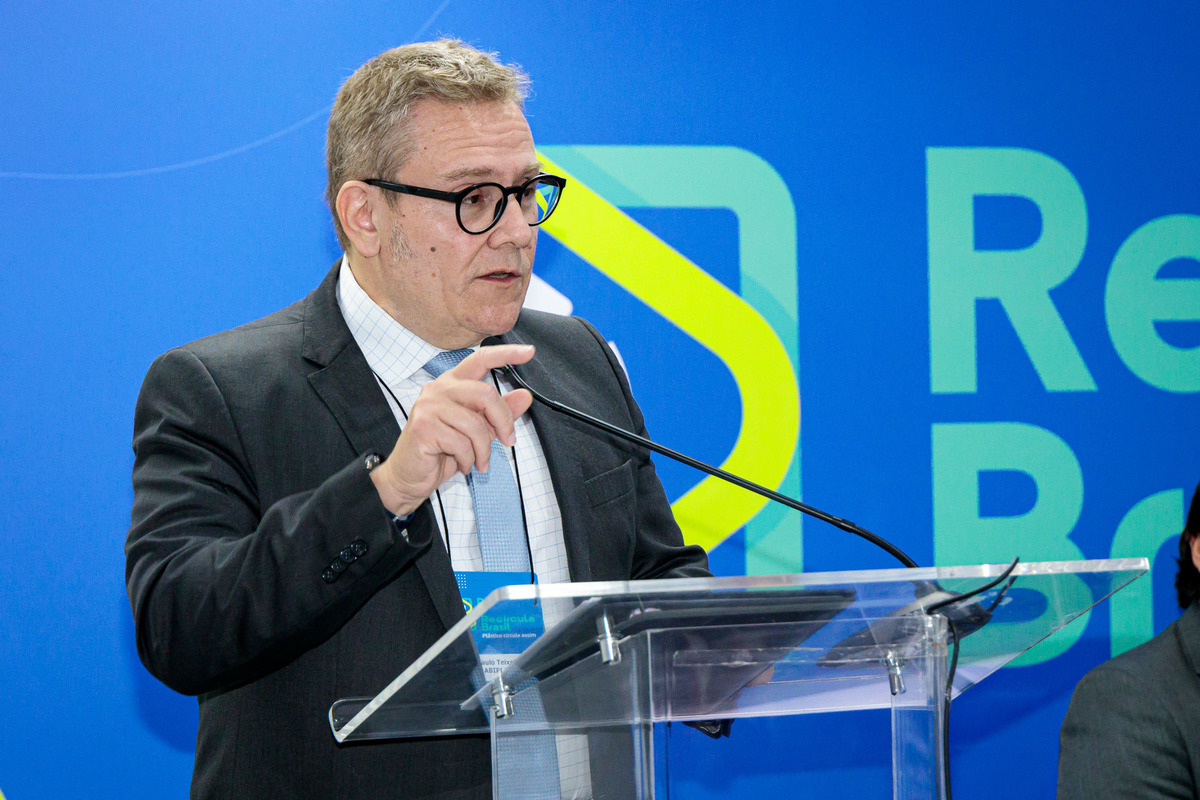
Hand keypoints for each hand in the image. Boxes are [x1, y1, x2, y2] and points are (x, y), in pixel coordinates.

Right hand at [370, 344, 534, 515]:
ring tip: (478, 462)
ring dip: (483, 451)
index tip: (529, 351)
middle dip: (503, 422)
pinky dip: (469, 460)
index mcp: (452, 384)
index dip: (506, 354)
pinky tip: (462, 465)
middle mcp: (439, 389)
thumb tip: (525, 396)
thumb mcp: (478, 431)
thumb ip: (499, 413)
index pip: (480, 360)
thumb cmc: (442, 452)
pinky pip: (462, 443)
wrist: (409, 477)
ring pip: (475, 425)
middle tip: (509, 442)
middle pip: (485, 394)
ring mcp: (428, 406)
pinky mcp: (424, 427)